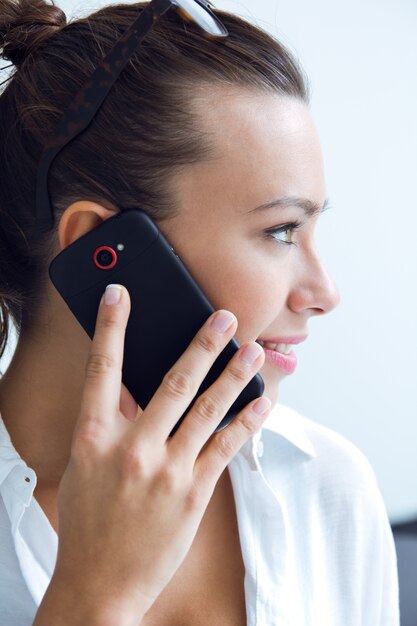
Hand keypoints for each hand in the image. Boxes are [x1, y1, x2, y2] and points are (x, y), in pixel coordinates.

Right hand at [38, 284, 270, 623]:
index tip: (120, 293)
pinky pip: (225, 448)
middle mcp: (132, 447)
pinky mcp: (193, 493)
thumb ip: (109, 423)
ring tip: (254, 351)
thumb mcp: (86, 466)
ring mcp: (166, 470)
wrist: (99, 582)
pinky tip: (261, 402)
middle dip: (202, 344)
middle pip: (173, 382)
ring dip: (234, 375)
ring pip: (207, 410)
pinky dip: (246, 422)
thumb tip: (132, 384)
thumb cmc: (88, 520)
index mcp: (94, 436)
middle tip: (224, 317)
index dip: (112, 326)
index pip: (103, 368)